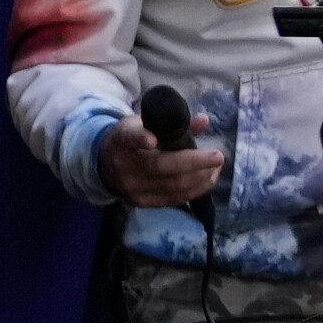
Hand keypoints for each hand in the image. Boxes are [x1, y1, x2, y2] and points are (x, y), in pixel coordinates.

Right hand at [92, 116, 222, 214]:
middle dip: (192, 162)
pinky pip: (173, 199)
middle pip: (159, 166)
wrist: (104, 165)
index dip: (140, 139)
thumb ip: (173, 122)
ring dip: (200, 177)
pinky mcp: (141, 202)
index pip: (129, 138)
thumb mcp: (145, 123)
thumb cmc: (132, 139)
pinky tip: (209, 178)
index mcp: (122, 140)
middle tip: (218, 156)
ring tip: (217, 166)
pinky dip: (195, 189)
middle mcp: (124, 165)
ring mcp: (132, 187)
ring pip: (170, 185)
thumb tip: (203, 120)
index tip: (152, 139)